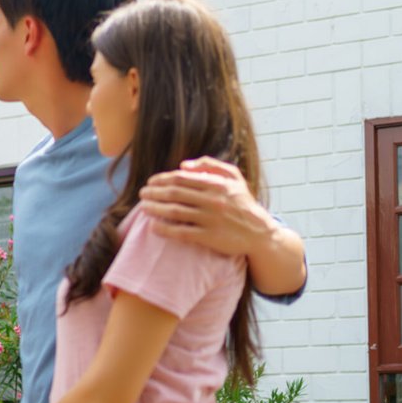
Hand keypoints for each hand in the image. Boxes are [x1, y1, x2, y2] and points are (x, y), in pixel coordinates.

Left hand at [138, 156, 274, 256]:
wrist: (259, 232)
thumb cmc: (242, 202)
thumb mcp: (234, 177)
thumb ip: (210, 165)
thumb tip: (183, 165)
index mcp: (216, 184)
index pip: (181, 179)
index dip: (161, 180)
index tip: (150, 182)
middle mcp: (212, 201)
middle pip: (174, 194)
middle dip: (154, 193)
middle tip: (142, 194)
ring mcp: (210, 219)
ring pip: (175, 212)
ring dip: (155, 208)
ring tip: (143, 208)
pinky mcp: (209, 237)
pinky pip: (181, 232)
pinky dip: (165, 229)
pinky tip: (153, 226)